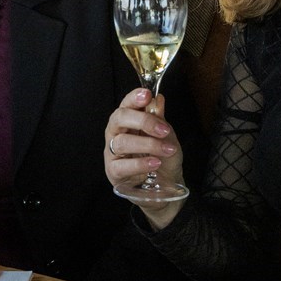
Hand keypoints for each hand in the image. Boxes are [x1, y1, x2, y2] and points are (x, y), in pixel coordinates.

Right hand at [104, 87, 186, 227]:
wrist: (166, 185)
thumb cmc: (163, 157)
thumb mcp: (167, 137)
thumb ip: (161, 120)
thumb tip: (158, 99)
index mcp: (128, 121)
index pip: (126, 104)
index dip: (134, 97)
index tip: (147, 95)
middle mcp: (116, 133)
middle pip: (119, 118)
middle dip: (142, 121)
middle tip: (163, 129)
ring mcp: (112, 152)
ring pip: (121, 142)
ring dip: (147, 145)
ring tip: (166, 150)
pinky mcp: (113, 171)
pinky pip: (122, 165)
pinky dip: (140, 163)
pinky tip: (154, 163)